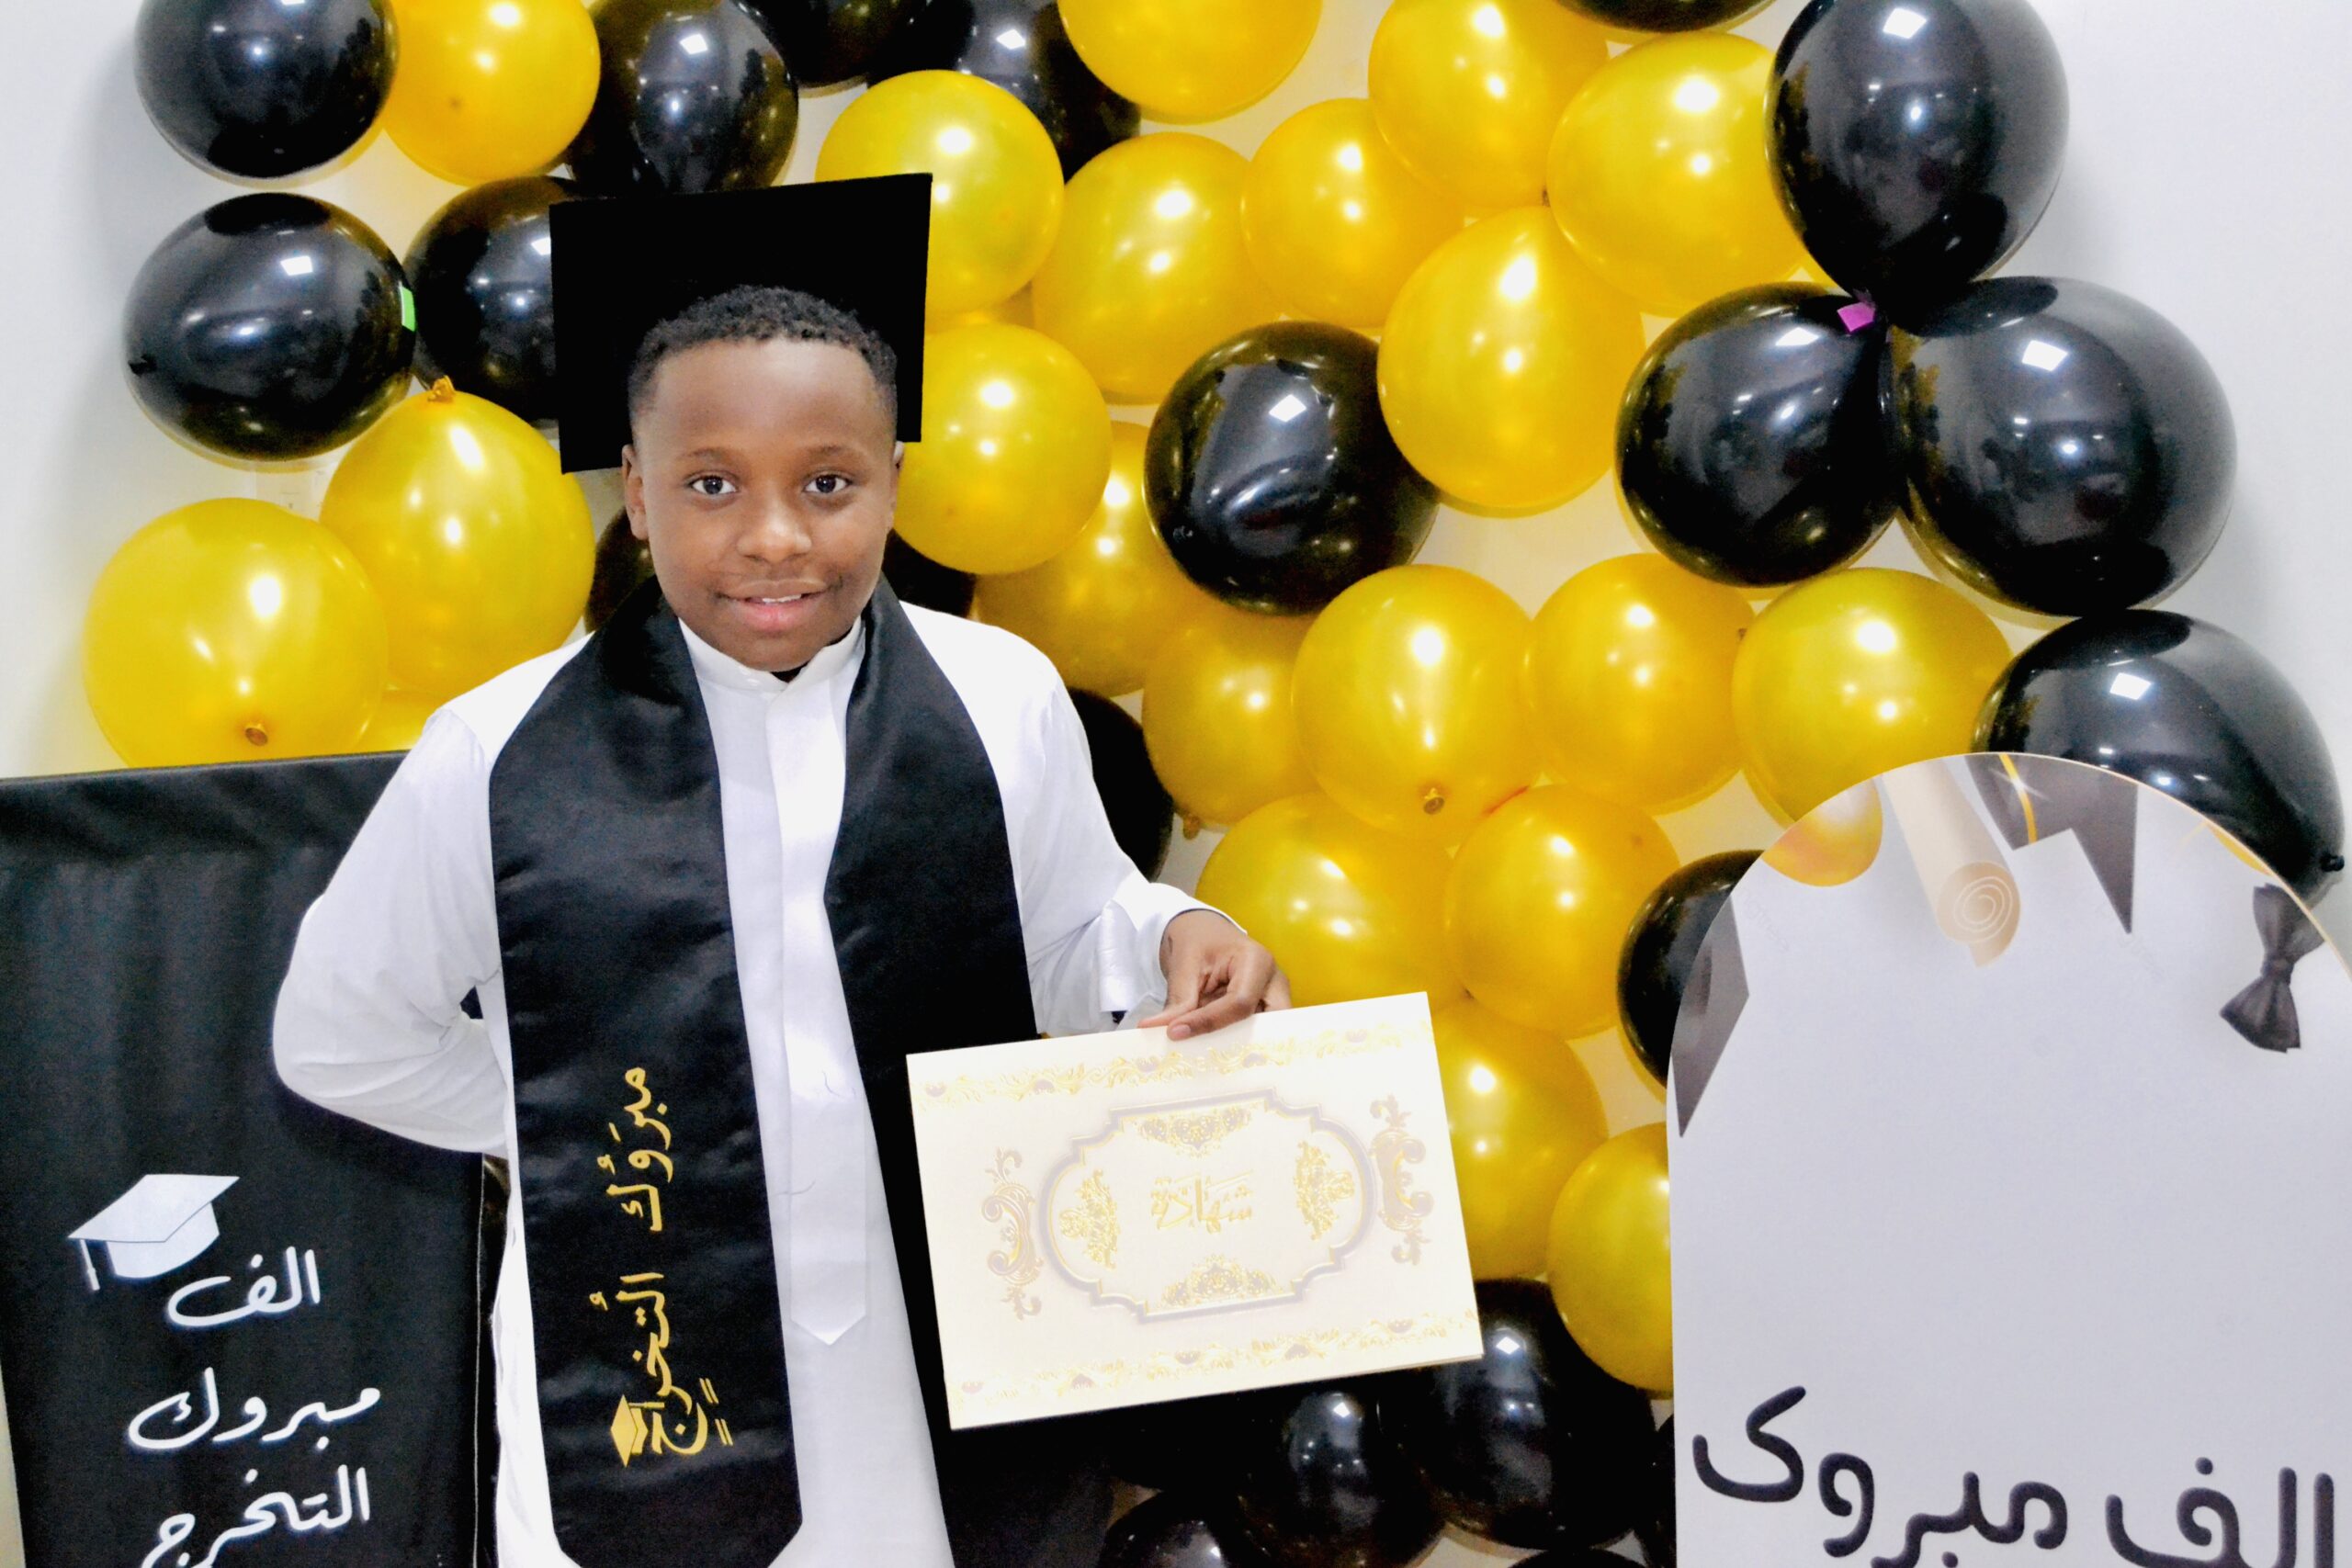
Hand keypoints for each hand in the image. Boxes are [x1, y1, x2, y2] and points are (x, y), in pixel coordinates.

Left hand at [1134, 911, 1290, 1040]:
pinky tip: (1209, 1053)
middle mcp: (1273, 982)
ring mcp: (1272, 999)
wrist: (1203, 933)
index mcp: (1256, 961)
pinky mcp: (1263, 1012)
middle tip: (1203, 1055)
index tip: (1175, 1033)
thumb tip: (1157, 1030)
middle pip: (1266, 1025)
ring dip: (1236, 1047)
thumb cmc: (1198, 941)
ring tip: (1203, 1057)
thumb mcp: (1184, 965)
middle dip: (1239, 1043)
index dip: (1209, 1022)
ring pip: (1263, 1036)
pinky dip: (1233, 1045)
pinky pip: (1254, 1035)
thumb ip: (1177, 1000)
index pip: (1240, 1002)